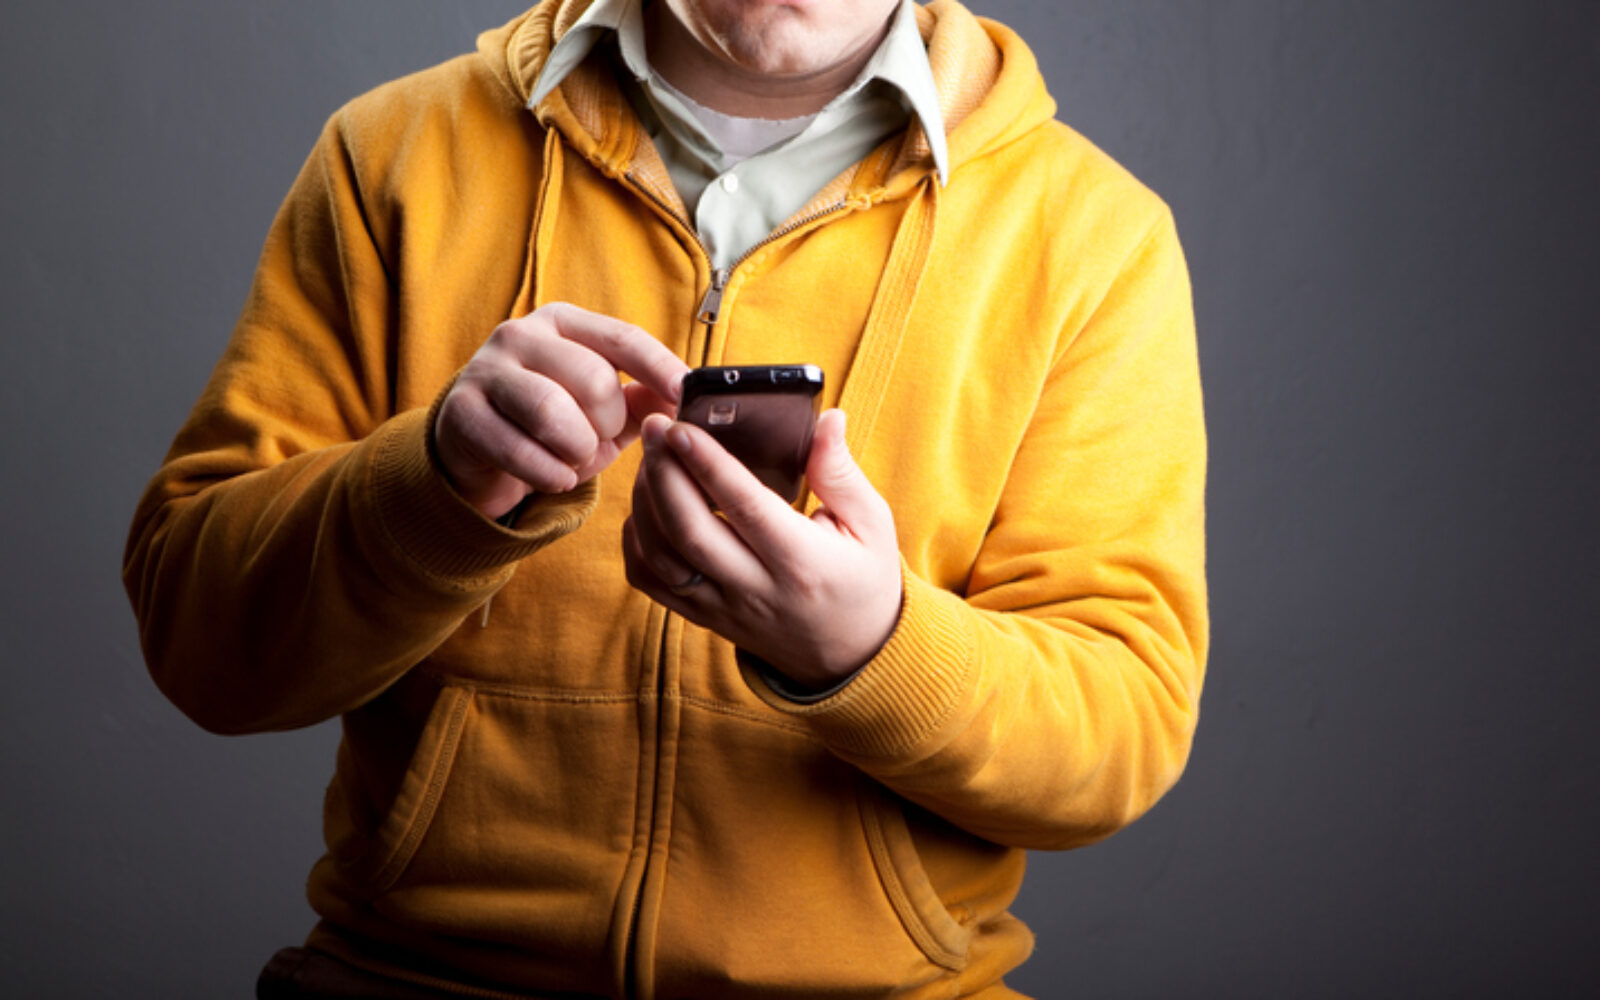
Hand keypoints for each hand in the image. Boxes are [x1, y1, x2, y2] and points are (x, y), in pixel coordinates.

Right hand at [434, 303, 689, 518]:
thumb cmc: (550, 427)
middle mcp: (521, 335)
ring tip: (574, 459)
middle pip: (592, 379)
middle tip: (596, 442)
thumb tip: (683, 395)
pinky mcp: (461, 412)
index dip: (659, 367)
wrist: (476, 451)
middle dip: (606, 425)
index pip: (623, 337)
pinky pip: (520, 450)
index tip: (685, 395)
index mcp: (562, 322)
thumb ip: (641, 400)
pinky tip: (552, 476)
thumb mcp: (602, 412)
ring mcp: (485, 370)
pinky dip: (549, 474)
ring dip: (577, 449)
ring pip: (553, 412)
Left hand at [622, 409, 903, 688]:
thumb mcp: (872, 525)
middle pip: (691, 533)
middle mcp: (757, 590)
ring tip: (650, 459)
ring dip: (645, 504)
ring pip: (662, 558)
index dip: (709, 465)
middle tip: (654, 428)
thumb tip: (828, 418)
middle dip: (664, 475)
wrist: (852, 655)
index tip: (681, 427)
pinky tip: (645, 508)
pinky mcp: (703, 617)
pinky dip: (636, 543)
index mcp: (803, 562)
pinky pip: (652, 584)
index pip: (747, 508)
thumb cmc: (863, 580)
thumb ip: (841, 472)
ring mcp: (724, 608)